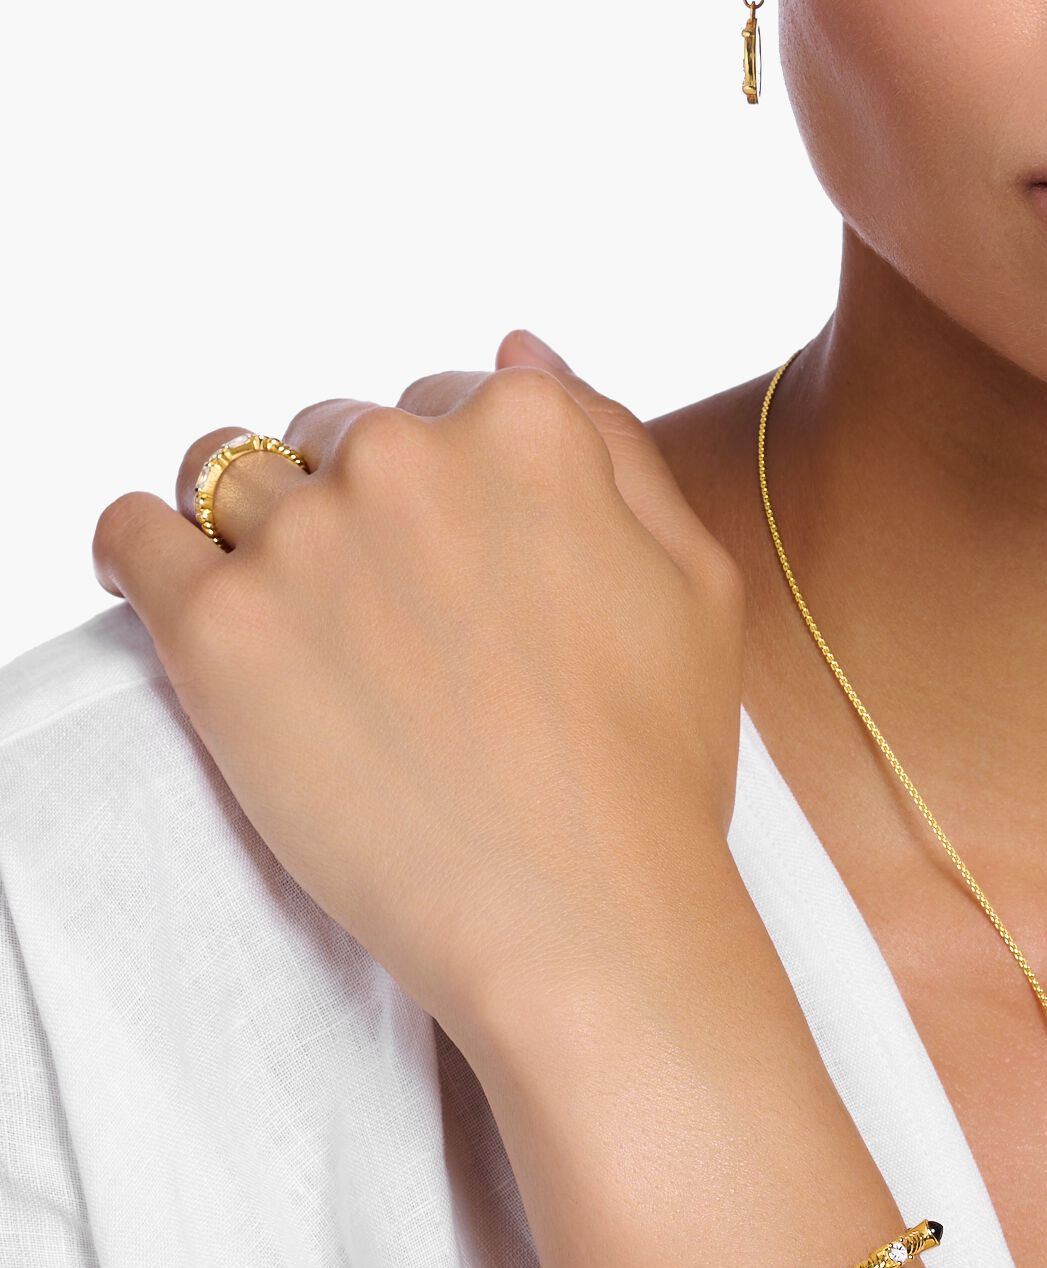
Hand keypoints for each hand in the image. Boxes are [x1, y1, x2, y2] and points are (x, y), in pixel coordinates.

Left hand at [90, 331, 748, 1047]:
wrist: (585, 920)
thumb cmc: (654, 770)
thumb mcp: (695, 585)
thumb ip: (614, 446)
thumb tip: (516, 347)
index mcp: (532, 431)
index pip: (451, 405)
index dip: (460, 495)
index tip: (468, 581)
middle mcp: (408, 458)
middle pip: (338, 436)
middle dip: (361, 511)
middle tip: (401, 636)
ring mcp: (304, 539)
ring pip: (233, 475)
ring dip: (263, 536)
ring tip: (309, 640)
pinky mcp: (215, 630)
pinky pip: (130, 534)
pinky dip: (145, 554)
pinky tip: (182, 598)